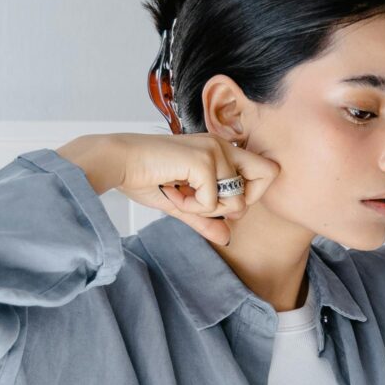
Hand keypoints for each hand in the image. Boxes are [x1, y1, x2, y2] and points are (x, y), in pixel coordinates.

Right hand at [60, 132, 278, 250]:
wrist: (116, 162)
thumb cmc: (144, 175)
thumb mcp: (182, 203)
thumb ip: (206, 218)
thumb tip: (227, 238)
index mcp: (221, 149)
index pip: (265, 172)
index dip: (249, 194)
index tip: (215, 200)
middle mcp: (223, 145)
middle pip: (267, 177)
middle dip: (235, 202)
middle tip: (200, 199)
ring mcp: (215, 150)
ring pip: (235, 201)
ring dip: (203, 209)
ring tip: (179, 193)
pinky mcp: (203, 161)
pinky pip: (212, 203)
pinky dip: (190, 207)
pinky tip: (172, 190)